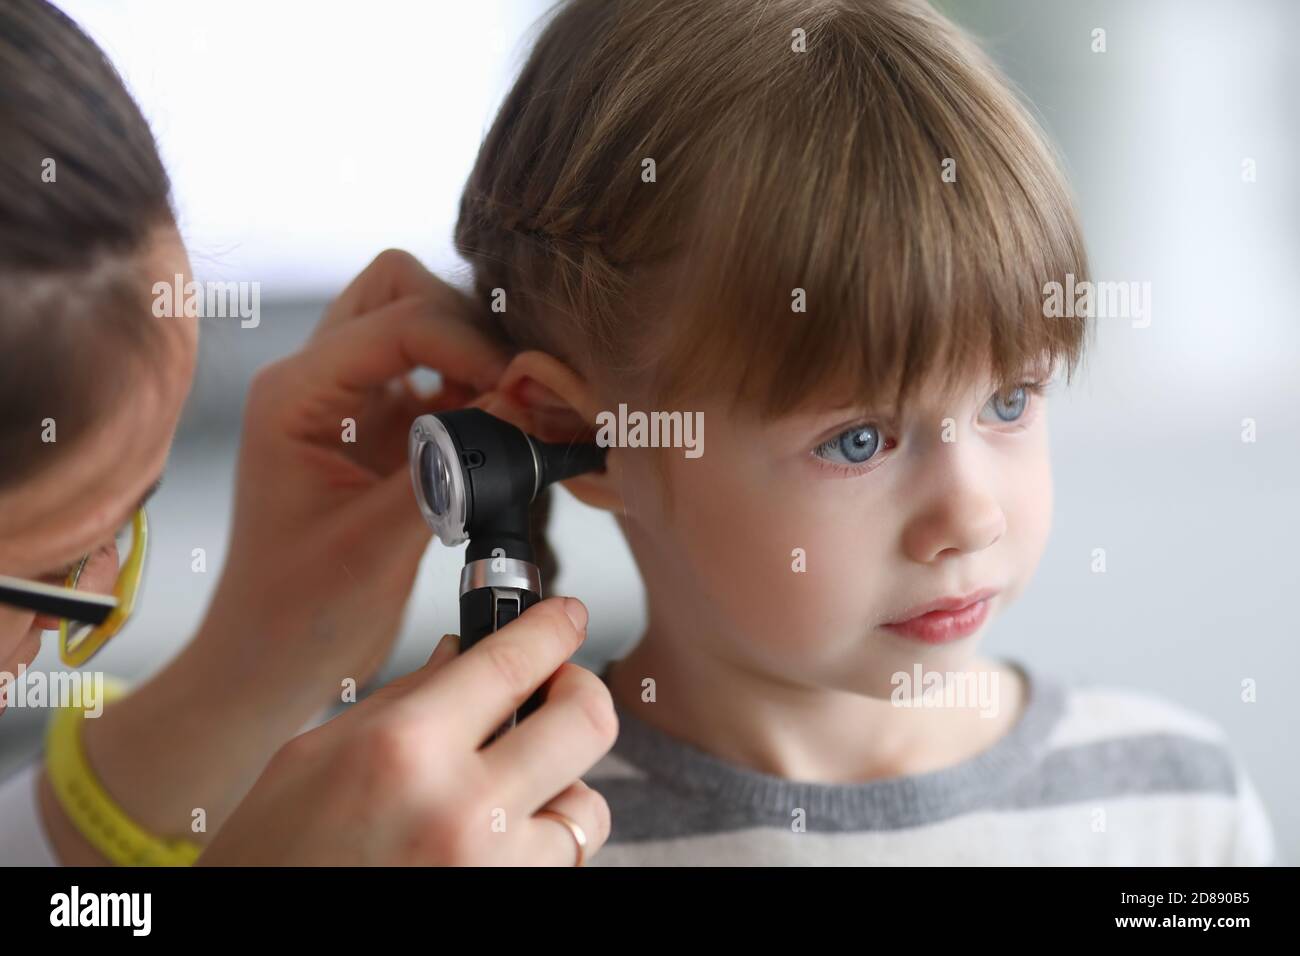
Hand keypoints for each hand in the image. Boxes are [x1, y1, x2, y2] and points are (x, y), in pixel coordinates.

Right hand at [199, 597, 615, 865]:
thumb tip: (464, 654)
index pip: (514, 660)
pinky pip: (564, 860)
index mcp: (402, 750)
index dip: (554, 627)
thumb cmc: (273, 859)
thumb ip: (403, 699)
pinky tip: (497, 834)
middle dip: (582, 691)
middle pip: (586, 721)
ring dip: (562, 784)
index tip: (566, 616)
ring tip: (509, 788)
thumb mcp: (314, 756)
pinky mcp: (508, 904)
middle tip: (561, 686)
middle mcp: (460, 810)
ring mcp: (492, 869)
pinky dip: (542, 839)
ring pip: (588, 804)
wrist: (262, 944)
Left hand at [203, 249, 509, 696]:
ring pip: (424, 324)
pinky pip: (441, 380)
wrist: (269, 662)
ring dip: (476, 357)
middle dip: (469, 327)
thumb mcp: (376, 545)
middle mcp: (317, 381)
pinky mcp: (382, 430)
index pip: (400, 319)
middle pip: (403, 290)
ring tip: (514, 414)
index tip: (521, 395)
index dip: (472, 346)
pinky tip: (504, 434)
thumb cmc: (297, 615)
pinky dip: (480, 394)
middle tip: (514, 392)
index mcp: (294, 393)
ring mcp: (350, 401)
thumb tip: (521, 407)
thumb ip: (448, 470)